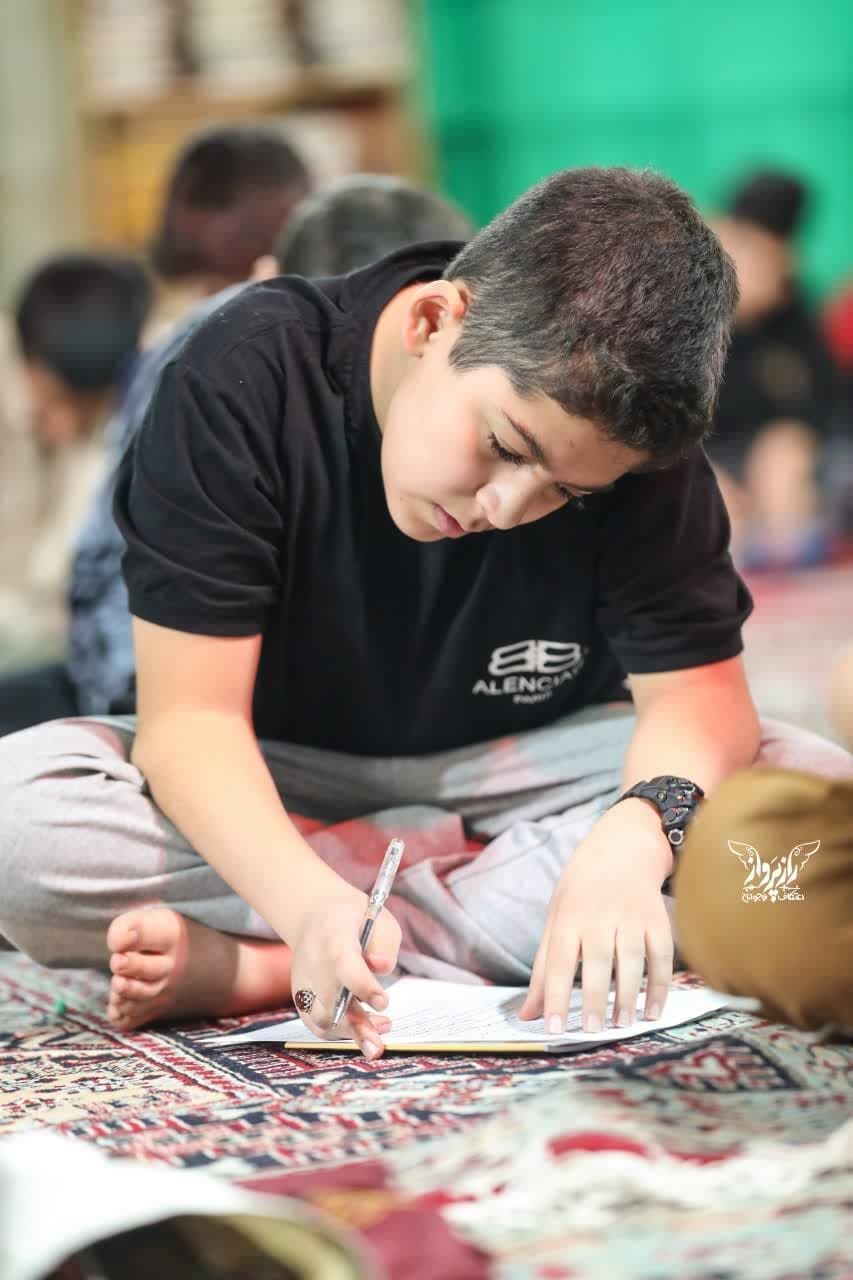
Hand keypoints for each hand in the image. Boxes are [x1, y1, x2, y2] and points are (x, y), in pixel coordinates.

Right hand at [289, 879, 401, 1060]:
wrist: (315, 915)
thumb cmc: (353, 918)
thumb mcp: (378, 917)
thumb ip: (385, 943)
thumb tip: (381, 968)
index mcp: (334, 936)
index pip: (345, 965)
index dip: (363, 986)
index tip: (383, 1002)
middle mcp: (313, 961)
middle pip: (330, 1000)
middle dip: (356, 1026)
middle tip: (378, 1047)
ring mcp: (303, 980)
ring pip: (320, 1018)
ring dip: (350, 1033)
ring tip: (377, 1038)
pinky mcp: (301, 996)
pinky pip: (315, 1024)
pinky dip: (338, 1034)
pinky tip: (362, 1032)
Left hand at [519, 799, 673, 1032]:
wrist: (621, 848)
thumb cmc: (580, 893)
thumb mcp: (555, 920)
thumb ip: (542, 969)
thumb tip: (527, 1015)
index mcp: (569, 917)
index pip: (558, 961)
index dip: (554, 996)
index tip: (553, 1027)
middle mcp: (600, 916)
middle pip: (598, 962)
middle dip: (594, 998)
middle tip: (592, 1031)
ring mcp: (632, 917)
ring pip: (632, 960)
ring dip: (628, 996)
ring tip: (621, 1025)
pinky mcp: (658, 920)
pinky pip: (662, 957)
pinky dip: (660, 986)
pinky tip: (652, 1011)